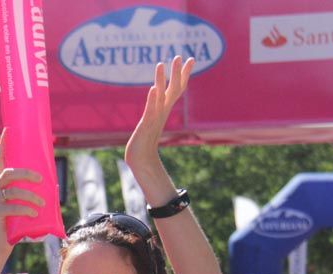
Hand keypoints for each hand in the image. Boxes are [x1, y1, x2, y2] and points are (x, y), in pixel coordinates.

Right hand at [0, 128, 42, 251]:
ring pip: (13, 191)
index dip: (4, 145)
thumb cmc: (19, 223)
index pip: (1, 160)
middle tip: (41, 180)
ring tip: (42, 203)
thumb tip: (55, 184)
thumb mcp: (28, 204)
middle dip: (26, 174)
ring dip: (31, 196)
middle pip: (8, 173)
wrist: (5, 244)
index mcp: (2, 184)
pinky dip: (25, 209)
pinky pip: (11, 207)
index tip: (8, 129)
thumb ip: (36, 193)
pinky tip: (34, 213)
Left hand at [124, 56, 193, 171]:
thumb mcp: (153, 120)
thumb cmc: (145, 140)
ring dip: (161, 80)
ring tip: (161, 64)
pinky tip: (153, 88)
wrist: (141, 159)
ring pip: (161, 96)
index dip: (184, 74)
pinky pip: (151, 110)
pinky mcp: (146, 124)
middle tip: (181, 56)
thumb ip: (157, 110)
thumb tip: (159, 98)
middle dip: (177, 73)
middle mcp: (162, 111)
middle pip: (173, 89)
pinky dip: (152, 99)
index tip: (191, 58)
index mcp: (164, 109)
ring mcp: (155, 117)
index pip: (178, 88)